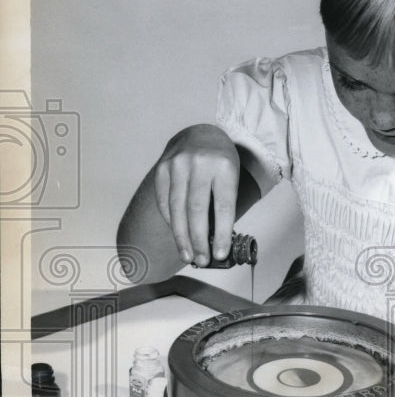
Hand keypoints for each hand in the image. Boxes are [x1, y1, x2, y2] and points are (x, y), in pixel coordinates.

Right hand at [154, 125, 239, 266]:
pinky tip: (178, 235)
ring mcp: (177, 165)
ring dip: (182, 237)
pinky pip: (164, 202)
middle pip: (197, 210)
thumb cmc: (220, 163)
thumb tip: (216, 242)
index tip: (220, 254)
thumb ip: (223, 204)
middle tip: (202, 261)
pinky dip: (171, 222)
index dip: (221, 233)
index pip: (223, 206)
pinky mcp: (162, 169)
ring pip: (177, 209)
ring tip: (188, 255)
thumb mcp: (231, 178)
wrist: (200, 135)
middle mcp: (199, 164)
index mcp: (224, 167)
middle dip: (199, 240)